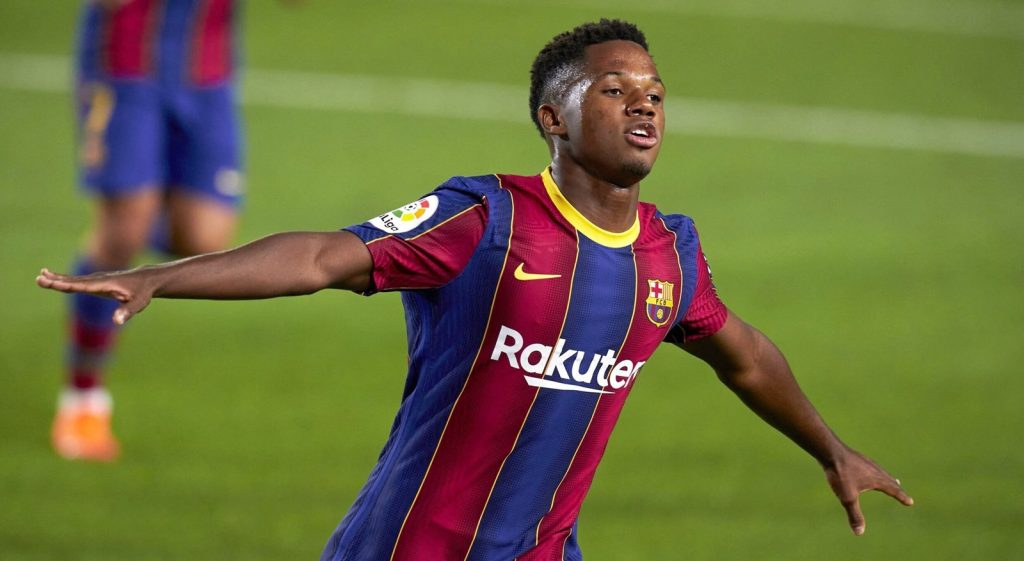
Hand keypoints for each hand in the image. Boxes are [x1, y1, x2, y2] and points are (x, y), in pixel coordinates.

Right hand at [36, 268, 152, 324]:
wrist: (148, 279)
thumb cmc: (143, 292)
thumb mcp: (139, 302)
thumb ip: (127, 311)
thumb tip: (116, 321)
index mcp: (105, 285)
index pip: (82, 286)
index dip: (67, 284)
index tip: (52, 283)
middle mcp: (98, 280)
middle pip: (74, 281)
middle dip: (56, 280)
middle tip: (39, 278)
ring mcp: (96, 280)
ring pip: (73, 279)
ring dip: (57, 278)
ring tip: (41, 275)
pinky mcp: (97, 282)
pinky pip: (77, 281)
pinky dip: (64, 279)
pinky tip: (54, 278)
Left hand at [824, 447, 913, 535]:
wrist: (829, 451)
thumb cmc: (840, 474)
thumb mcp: (847, 497)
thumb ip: (854, 514)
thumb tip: (859, 533)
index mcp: (876, 479)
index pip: (893, 490)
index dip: (901, 497)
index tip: (910, 502)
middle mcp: (874, 469)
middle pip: (887, 478)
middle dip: (894, 485)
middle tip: (900, 486)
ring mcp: (865, 461)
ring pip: (878, 470)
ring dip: (885, 476)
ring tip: (888, 478)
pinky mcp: (855, 457)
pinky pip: (868, 465)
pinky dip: (873, 470)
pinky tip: (865, 469)